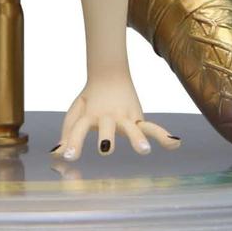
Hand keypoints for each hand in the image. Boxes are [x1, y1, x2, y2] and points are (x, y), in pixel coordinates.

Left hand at [52, 72, 179, 160]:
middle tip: (105, 149)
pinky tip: (175, 144)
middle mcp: (107, 115)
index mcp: (89, 114)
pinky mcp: (137, 118)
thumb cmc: (90, 98)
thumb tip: (56, 153)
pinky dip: (163, 135)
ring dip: (137, 138)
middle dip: (106, 137)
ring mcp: (124, 116)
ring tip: (144, 151)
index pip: (78, 128)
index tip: (67, 157)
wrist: (109, 73)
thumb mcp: (76, 111)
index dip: (73, 142)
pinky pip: (152, 126)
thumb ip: (67, 132)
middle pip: (107, 126)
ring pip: (132, 127)